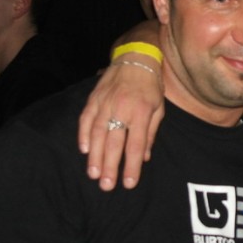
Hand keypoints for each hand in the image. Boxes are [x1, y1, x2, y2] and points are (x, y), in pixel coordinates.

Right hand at [79, 56, 164, 189]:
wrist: (136, 57)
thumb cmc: (150, 85)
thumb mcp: (158, 108)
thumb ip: (150, 133)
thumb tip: (144, 158)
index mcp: (141, 112)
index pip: (136, 145)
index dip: (132, 166)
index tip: (129, 183)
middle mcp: (122, 109)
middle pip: (115, 143)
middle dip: (110, 166)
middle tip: (106, 185)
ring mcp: (106, 103)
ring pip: (98, 133)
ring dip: (95, 156)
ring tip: (93, 174)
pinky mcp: (94, 98)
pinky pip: (86, 118)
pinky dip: (84, 135)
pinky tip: (84, 150)